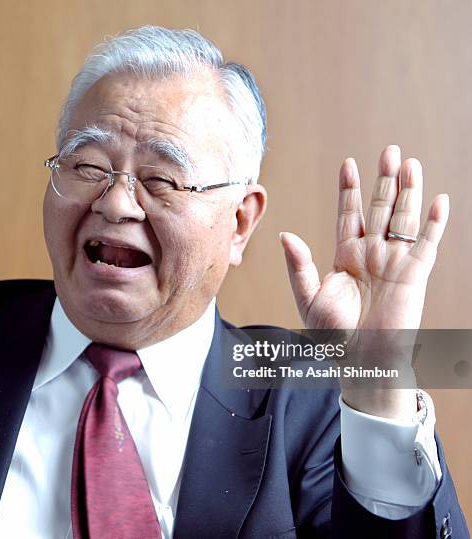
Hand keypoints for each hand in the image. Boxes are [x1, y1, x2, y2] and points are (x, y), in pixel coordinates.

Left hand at [280, 145, 448, 417]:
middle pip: (379, 209)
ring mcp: (394, 263)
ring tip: (410, 164)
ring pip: (403, 219)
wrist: (359, 359)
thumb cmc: (332, 334)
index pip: (348, 214)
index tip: (349, 163)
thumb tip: (285, 234)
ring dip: (408, 192)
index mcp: (346, 256)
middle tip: (389, 150)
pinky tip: (439, 201)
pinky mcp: (414, 276)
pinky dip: (434, 224)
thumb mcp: (308, 297)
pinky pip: (427, 245)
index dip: (349, 189)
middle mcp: (371, 254)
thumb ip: (299, 265)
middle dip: (384, 180)